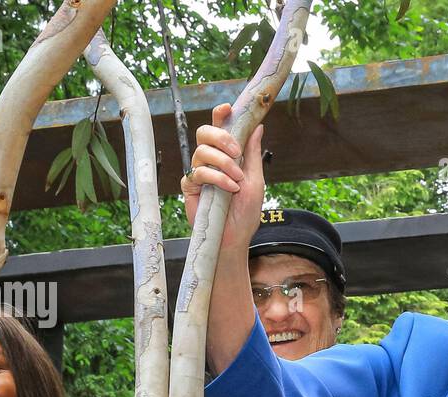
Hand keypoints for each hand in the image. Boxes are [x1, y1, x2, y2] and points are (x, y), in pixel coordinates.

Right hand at [181, 103, 266, 251]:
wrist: (235, 238)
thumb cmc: (246, 213)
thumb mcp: (255, 180)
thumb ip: (253, 154)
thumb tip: (258, 126)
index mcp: (227, 155)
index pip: (220, 128)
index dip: (220, 115)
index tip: (227, 108)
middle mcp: (211, 161)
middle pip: (205, 132)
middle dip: (221, 137)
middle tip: (236, 153)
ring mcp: (199, 173)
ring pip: (202, 151)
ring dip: (223, 163)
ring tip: (236, 181)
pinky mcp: (190, 187)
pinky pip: (198, 172)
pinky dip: (216, 178)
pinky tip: (229, 189)